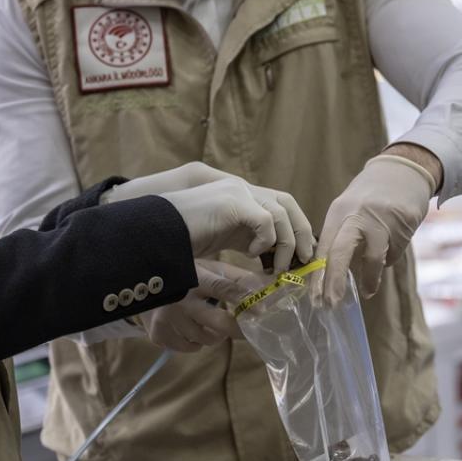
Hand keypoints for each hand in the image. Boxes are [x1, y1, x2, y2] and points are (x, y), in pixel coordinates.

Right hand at [106, 163, 313, 273]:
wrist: (156, 231)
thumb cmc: (183, 240)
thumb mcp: (223, 239)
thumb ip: (248, 241)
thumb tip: (275, 261)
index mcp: (242, 200)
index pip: (281, 205)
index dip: (296, 228)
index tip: (302, 256)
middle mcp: (242, 191)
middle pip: (287, 203)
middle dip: (301, 232)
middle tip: (305, 261)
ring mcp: (237, 193)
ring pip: (280, 213)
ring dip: (286, 243)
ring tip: (279, 268)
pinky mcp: (232, 202)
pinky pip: (265, 219)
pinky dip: (265, 240)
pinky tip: (252, 255)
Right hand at [140, 261, 259, 352]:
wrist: (140, 283)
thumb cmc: (184, 274)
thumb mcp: (208, 269)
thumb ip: (237, 278)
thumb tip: (268, 287)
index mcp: (196, 277)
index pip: (225, 289)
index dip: (245, 300)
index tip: (263, 312)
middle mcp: (181, 298)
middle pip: (219, 324)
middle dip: (237, 330)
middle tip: (246, 331)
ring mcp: (168, 318)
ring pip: (205, 339)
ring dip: (214, 335)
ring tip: (211, 324)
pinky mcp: (158, 333)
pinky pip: (188, 347)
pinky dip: (195, 342)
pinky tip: (192, 330)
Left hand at [315, 154, 435, 304]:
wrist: (403, 171)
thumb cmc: (370, 197)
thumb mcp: (348, 210)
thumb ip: (340, 237)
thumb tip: (331, 274)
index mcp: (339, 212)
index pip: (324, 248)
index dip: (318, 275)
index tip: (315, 299)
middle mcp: (357, 214)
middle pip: (341, 252)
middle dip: (334, 281)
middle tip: (331, 303)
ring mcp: (381, 218)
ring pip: (373, 258)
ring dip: (370, 279)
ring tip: (367, 291)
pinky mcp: (402, 223)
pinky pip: (394, 253)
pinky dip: (390, 258)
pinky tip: (391, 248)